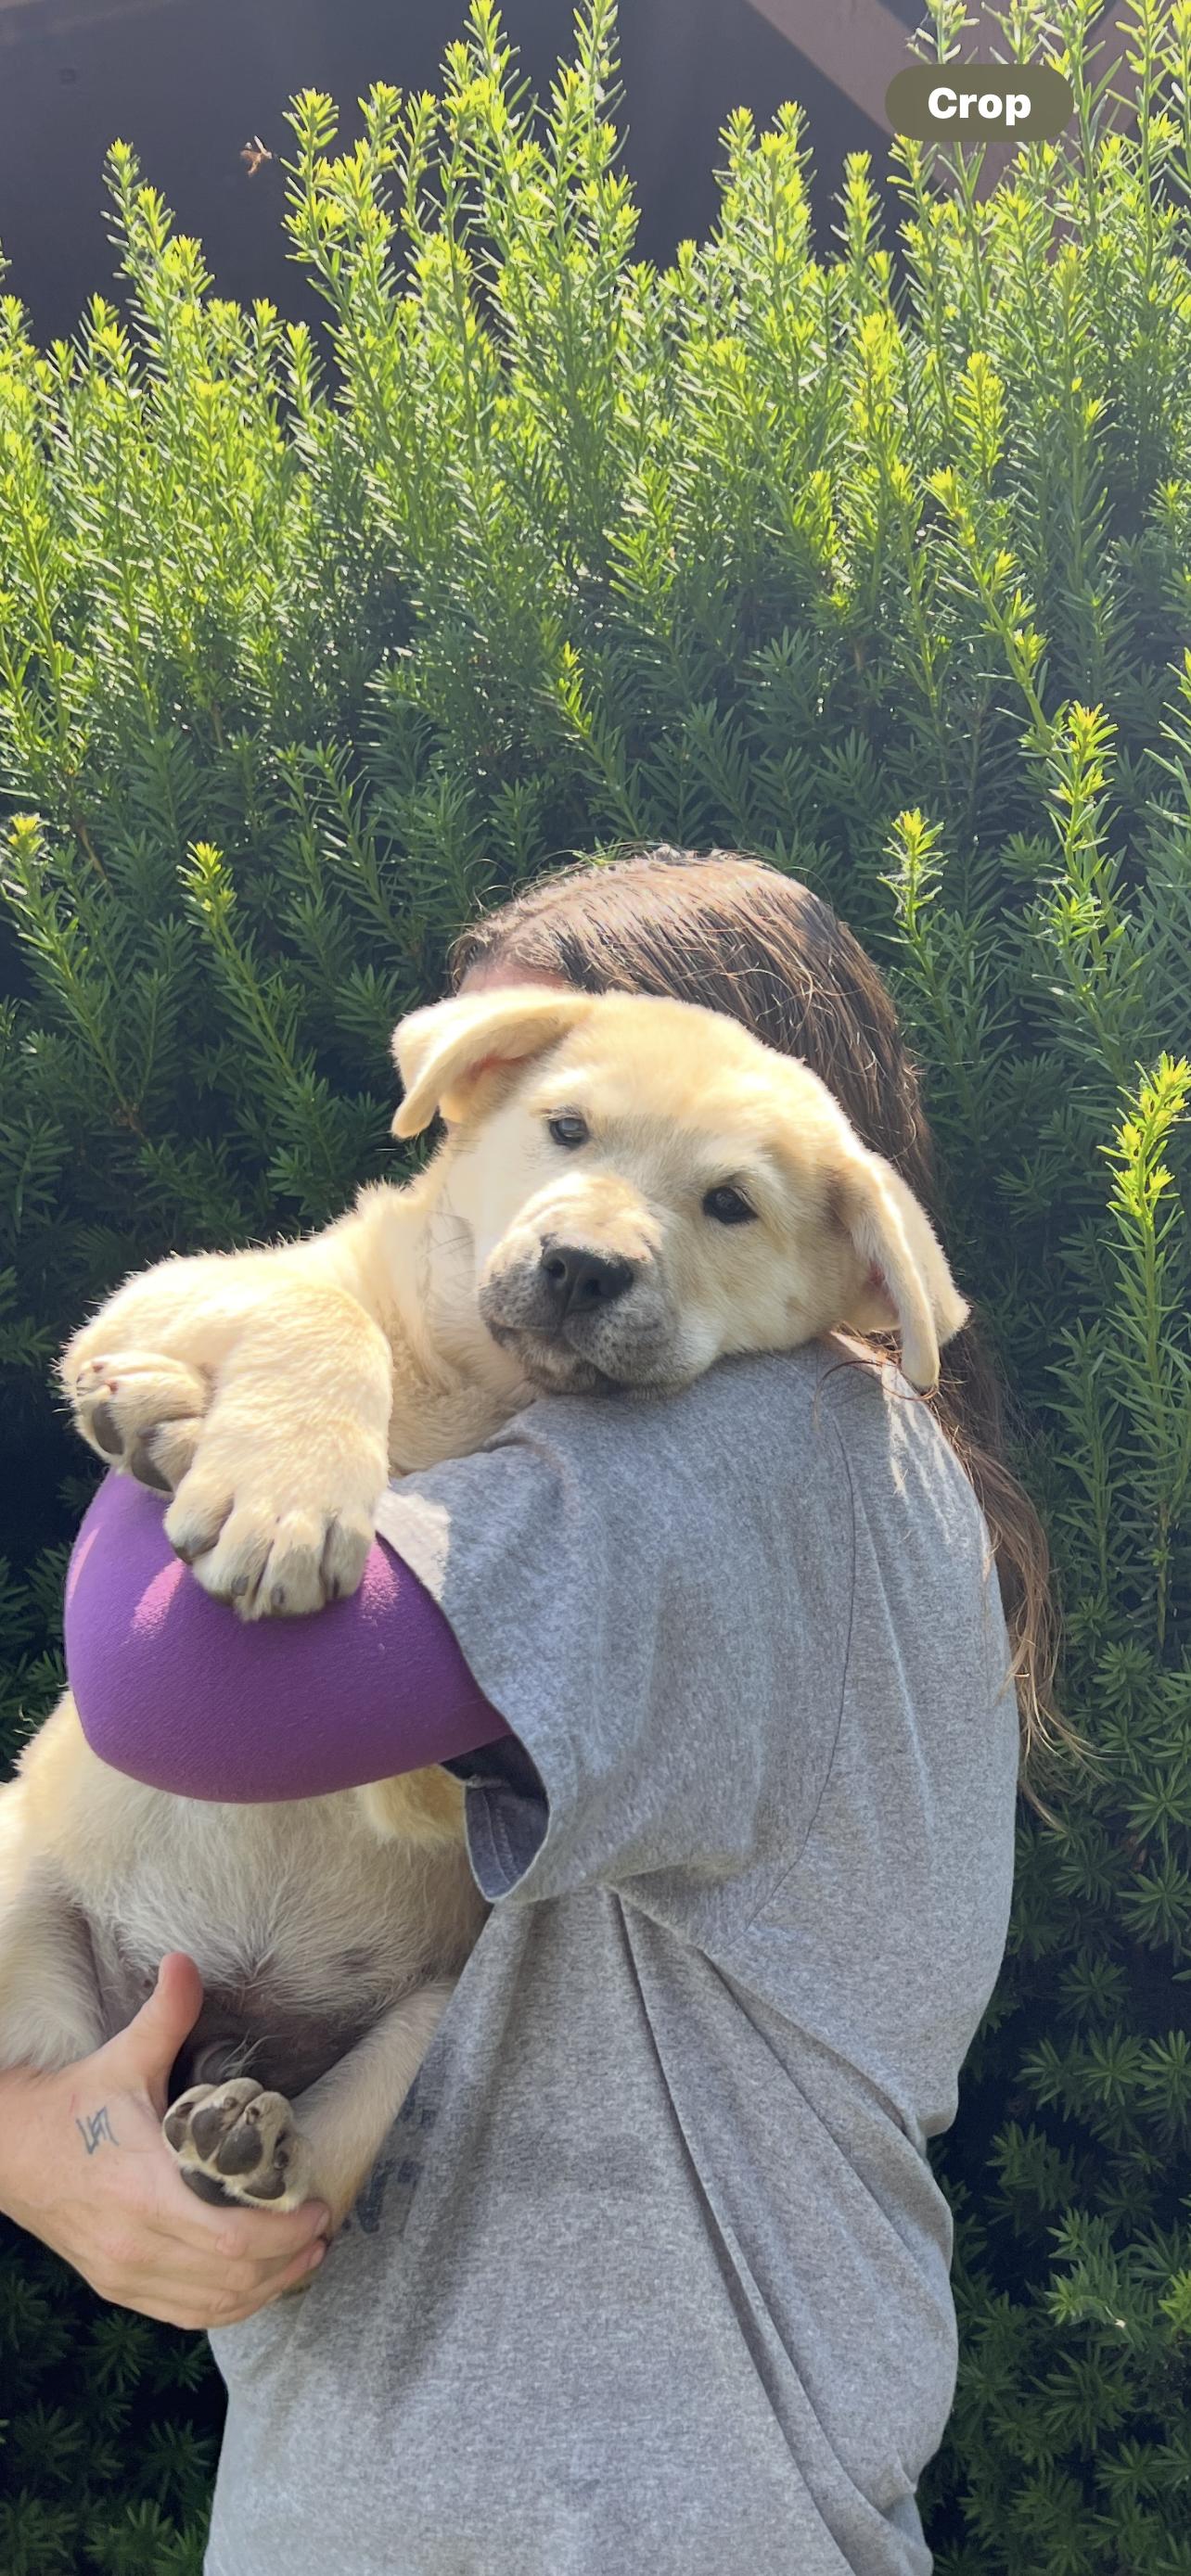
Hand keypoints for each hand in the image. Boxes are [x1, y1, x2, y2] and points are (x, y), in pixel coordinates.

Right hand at [0, 1954, 329, 2328]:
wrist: (8, 2149)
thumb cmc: (75, 2104)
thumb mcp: (123, 2057)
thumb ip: (165, 2014)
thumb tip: (186, 1961)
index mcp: (144, 2191)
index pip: (228, 2238)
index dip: (283, 2232)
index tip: (317, 2207)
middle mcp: (136, 2244)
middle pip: (231, 2277)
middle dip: (287, 2258)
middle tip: (321, 2228)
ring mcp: (125, 2273)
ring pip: (213, 2304)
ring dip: (266, 2287)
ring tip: (303, 2256)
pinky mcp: (118, 2286)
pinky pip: (185, 2314)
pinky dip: (228, 2305)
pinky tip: (256, 2284)